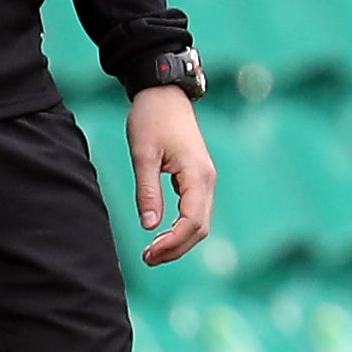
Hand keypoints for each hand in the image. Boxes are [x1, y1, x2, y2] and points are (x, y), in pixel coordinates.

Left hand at [128, 85, 217, 265]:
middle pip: (200, 228)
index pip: (192, 222)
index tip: (149, 253)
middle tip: (147, 258)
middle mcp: (208, 180)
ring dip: (179, 240)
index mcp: (197, 175)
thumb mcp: (143, 155)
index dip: (173, 243)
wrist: (164, 93)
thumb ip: (148, 191)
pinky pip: (196, 211)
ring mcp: (205, 179)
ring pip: (200, 222)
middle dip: (176, 248)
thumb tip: (150, 227)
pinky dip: (182, 228)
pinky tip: (163, 233)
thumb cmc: (152, 119)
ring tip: (153, 252)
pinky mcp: (198, 177)